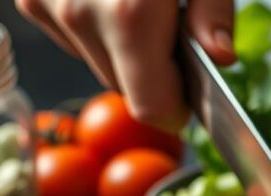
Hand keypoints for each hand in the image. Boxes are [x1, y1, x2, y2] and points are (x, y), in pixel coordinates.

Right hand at [16, 0, 236, 130]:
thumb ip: (214, 12)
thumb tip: (221, 59)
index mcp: (130, 16)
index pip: (152, 109)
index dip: (177, 109)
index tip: (191, 91)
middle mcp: (80, 16)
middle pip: (126, 90)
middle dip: (153, 74)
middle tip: (170, 27)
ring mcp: (48, 6)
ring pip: (98, 67)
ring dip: (123, 52)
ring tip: (139, 4)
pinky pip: (73, 40)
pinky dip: (94, 30)